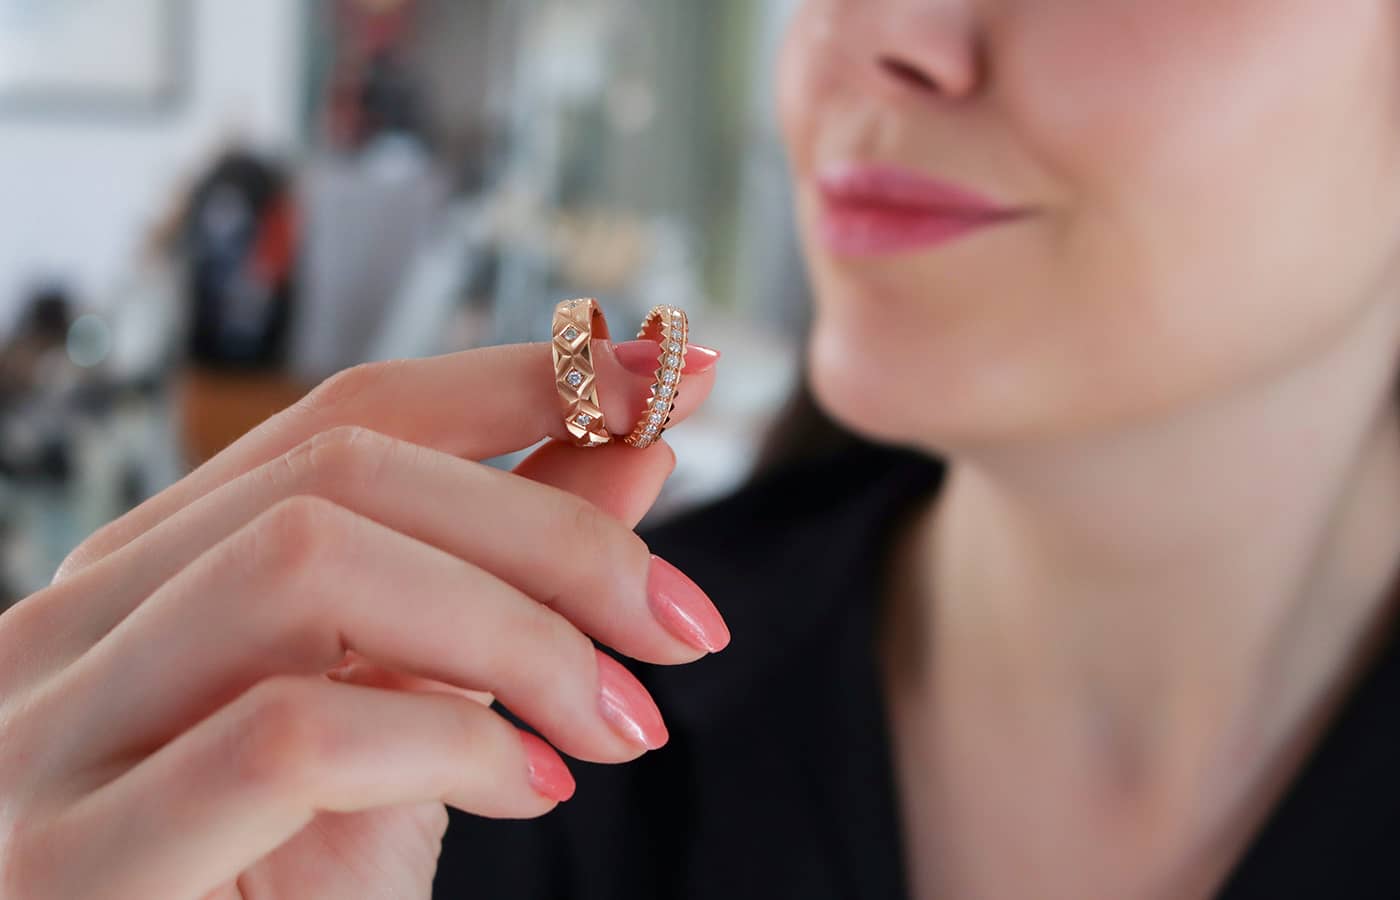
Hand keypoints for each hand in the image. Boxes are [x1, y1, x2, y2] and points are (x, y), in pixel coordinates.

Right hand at [0, 337, 723, 898]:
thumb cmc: (298, 892)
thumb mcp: (425, 709)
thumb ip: (508, 572)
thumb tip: (635, 436)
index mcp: (157, 571)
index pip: (347, 413)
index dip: (518, 380)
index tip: (663, 379)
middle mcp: (76, 623)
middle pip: (342, 470)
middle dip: (552, 531)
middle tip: (680, 620)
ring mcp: (49, 736)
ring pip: (308, 565)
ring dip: (516, 634)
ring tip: (615, 723)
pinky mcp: (72, 863)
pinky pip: (290, 736)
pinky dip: (452, 746)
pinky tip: (526, 790)